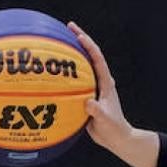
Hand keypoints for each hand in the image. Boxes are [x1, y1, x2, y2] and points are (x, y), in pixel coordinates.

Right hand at [68, 21, 159, 166]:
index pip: (97, 58)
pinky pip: (72, 82)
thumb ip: (97, 111)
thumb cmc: (113, 128)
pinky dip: (63, 75)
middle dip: (79, 40)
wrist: (116, 138)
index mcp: (106, 82)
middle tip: (66, 27)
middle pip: (88, 56)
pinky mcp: (85, 96)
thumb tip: (88, 102)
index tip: (77, 33)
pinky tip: (50, 75)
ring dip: (70, 55)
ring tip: (56, 43)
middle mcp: (99, 81)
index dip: (88, 44)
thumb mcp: (106, 120)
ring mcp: (92, 88)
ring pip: (80, 67)